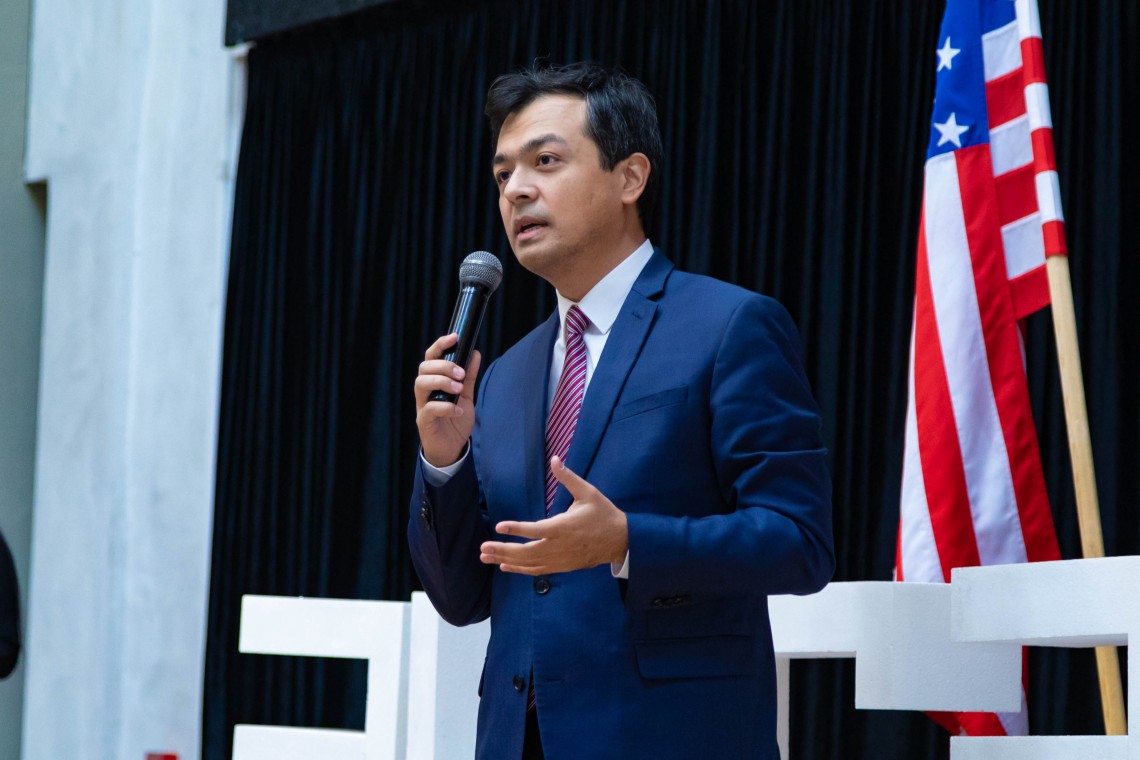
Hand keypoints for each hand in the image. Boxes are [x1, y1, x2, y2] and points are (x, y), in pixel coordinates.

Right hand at [414, 333, 481, 466]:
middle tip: (461, 374)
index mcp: (434, 381)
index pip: (431, 357)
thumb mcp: (466, 395)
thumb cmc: (456, 419)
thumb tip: (475, 353)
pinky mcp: (424, 420)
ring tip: (459, 388)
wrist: (452, 448)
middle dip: (443, 366)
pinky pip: (430, 408)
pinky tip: (458, 410)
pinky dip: (446, 407)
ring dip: (442, 382)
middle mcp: (425, 391)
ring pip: (421, 384)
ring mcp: (422, 405)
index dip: (440, 345)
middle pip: (424, 368)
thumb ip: (470, 376)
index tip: (455, 337)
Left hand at [480, 456, 627, 574]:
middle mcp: (558, 546)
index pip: (535, 530)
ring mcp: (559, 559)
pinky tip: (505, 566)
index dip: (516, 529)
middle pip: (526, 551)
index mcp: (563, 527)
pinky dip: (520, 569)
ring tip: (486, 557)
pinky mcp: (561, 566)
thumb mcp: (588, 493)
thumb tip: (555, 459)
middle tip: (483, 548)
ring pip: (529, 563)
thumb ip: (568, 478)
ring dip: (506, 560)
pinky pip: (537, 570)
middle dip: (503, 550)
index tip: (499, 527)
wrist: (620, 541)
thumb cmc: (603, 514)